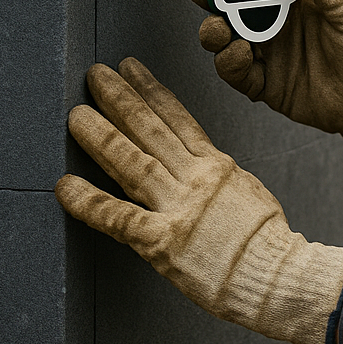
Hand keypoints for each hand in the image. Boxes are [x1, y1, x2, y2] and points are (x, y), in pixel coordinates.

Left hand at [55, 59, 342, 343]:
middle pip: (152, 130)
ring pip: (133, 162)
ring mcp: (179, 208)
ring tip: (76, 114)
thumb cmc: (266, 242)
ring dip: (101, 135)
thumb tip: (205, 165)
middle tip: (96, 74)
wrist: (278, 274)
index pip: (179, 119)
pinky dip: (89, 201)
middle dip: (121, 99)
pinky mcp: (163, 242)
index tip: (132, 68)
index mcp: (218, 166)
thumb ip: (220, 177)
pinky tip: (65, 186)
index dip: (152, 91)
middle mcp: (197, 179)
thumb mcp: (249, 193)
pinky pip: (118, 217)